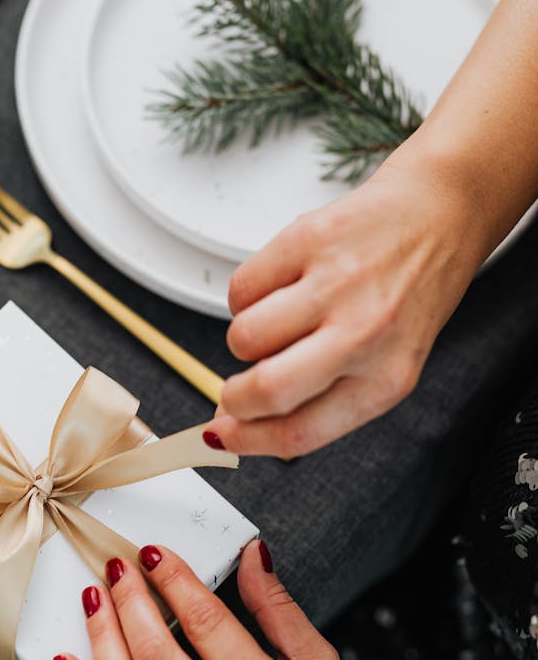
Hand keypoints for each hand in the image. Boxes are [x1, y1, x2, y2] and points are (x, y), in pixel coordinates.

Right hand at [209, 146, 485, 458]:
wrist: (438, 217)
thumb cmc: (408, 296)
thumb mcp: (384, 364)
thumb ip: (317, 398)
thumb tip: (233, 422)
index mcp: (386, 379)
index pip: (300, 432)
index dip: (247, 441)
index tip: (222, 437)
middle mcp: (365, 334)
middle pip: (267, 390)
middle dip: (233, 399)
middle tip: (234, 391)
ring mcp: (336, 284)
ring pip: (244, 337)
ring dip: (244, 339)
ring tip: (276, 324)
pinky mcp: (309, 240)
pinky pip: (242, 287)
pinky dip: (247, 295)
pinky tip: (279, 288)